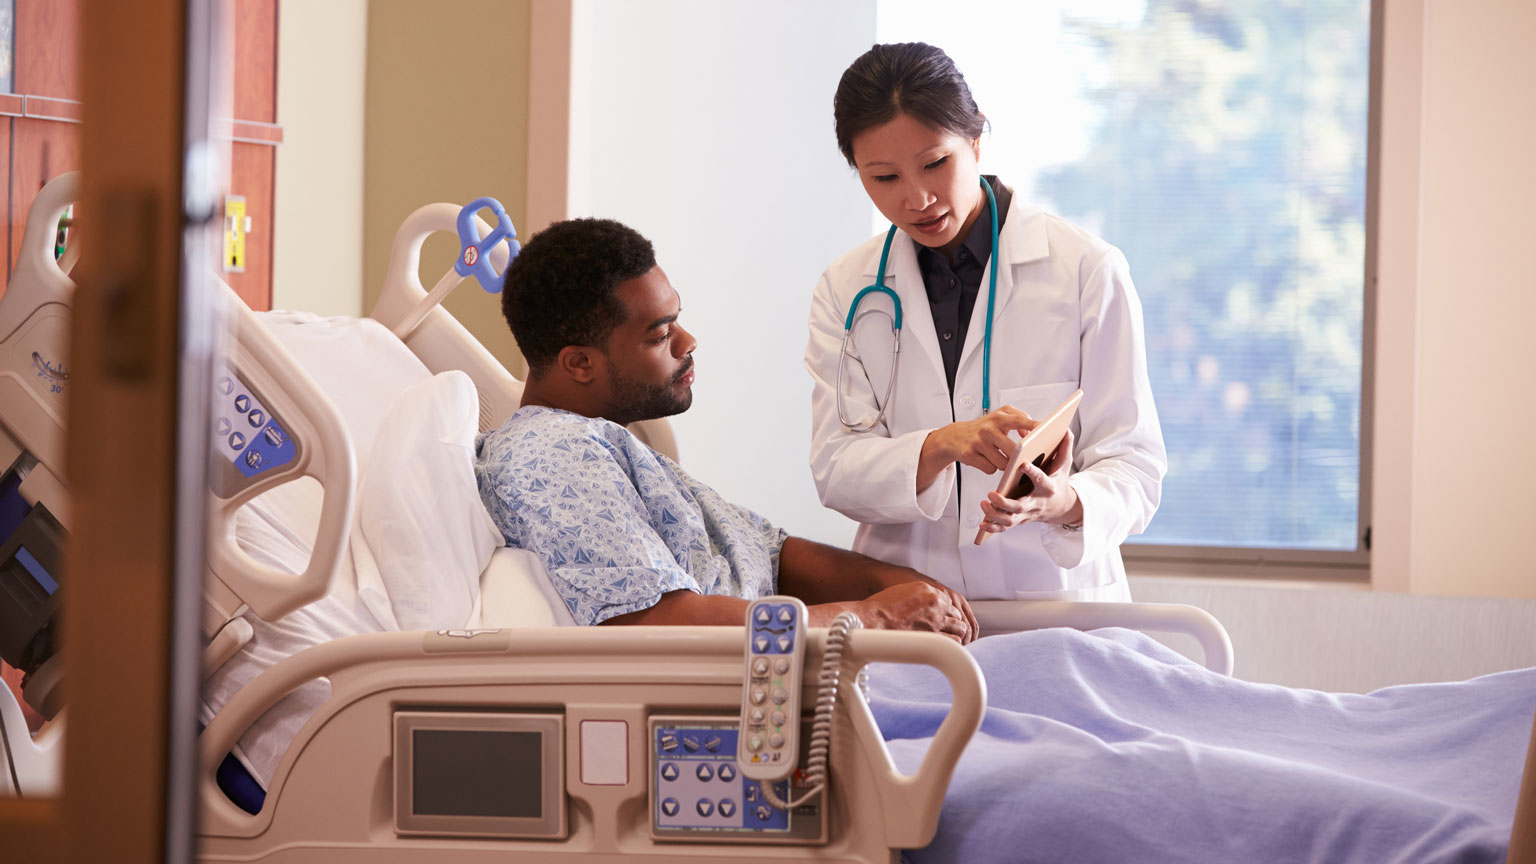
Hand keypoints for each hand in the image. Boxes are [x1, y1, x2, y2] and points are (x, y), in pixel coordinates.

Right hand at [855, 579, 977, 644]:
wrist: (872, 620)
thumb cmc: (880, 608)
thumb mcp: (902, 592)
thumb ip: (918, 597)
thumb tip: (923, 607)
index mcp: (927, 590)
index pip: (948, 601)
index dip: (947, 612)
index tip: (944, 619)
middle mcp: (935, 602)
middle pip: (956, 613)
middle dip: (954, 622)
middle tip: (950, 630)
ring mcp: (936, 619)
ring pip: (959, 627)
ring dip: (957, 634)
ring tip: (953, 640)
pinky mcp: (933, 635)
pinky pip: (954, 641)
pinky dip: (954, 645)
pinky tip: (948, 648)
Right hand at [917, 406, 1036, 492]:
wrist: (954, 437)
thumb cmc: (983, 428)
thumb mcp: (999, 417)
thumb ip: (1019, 419)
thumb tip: (1029, 433)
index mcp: (999, 418)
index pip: (1020, 420)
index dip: (1033, 425)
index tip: (1045, 430)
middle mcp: (988, 428)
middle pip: (1014, 450)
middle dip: (1018, 457)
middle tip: (1017, 457)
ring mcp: (978, 442)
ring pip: (1002, 463)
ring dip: (1004, 464)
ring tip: (997, 456)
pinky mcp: (970, 455)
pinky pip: (990, 469)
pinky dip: (991, 468)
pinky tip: (985, 460)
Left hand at [977, 429, 1081, 535]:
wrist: (1062, 507)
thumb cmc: (1059, 481)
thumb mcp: (1065, 464)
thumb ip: (1064, 446)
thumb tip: (1064, 428)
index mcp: (1048, 488)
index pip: (1041, 480)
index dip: (1033, 473)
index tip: (1023, 464)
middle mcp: (1036, 503)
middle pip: (1020, 507)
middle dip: (1005, 502)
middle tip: (992, 493)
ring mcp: (1026, 514)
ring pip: (1010, 520)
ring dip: (995, 514)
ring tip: (984, 502)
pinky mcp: (1019, 520)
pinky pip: (1004, 527)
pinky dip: (993, 527)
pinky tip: (982, 523)